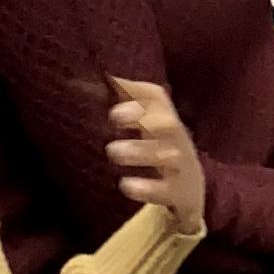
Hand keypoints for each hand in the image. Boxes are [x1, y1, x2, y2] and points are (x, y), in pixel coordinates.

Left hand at [93, 80, 206, 228]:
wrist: (189, 190)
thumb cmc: (156, 147)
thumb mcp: (143, 125)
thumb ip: (119, 104)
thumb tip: (84, 79)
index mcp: (164, 118)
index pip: (157, 98)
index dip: (138, 90)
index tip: (112, 85)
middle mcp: (175, 139)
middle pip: (167, 122)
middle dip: (142, 117)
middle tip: (113, 116)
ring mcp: (179, 166)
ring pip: (166, 156)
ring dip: (140, 151)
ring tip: (113, 151)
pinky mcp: (178, 194)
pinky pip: (165, 190)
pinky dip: (146, 188)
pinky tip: (126, 185)